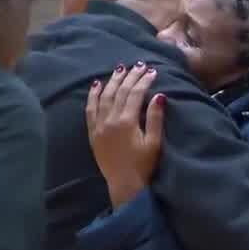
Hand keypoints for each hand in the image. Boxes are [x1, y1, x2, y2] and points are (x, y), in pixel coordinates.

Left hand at [85, 63, 164, 207]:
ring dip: (112, 81)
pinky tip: (97, 85)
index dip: (144, 81)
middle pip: (119, 92)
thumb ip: (155, 118)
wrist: (124, 184)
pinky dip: (93, 95)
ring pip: (104, 97)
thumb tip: (159, 95)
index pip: (135, 94)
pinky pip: (90, 109)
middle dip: (130, 77)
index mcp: (127, 122)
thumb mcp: (154, 142)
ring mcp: (99, 126)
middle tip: (138, 65)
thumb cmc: (143, 165)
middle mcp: (110, 120)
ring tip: (120, 69)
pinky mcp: (93, 132)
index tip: (152, 71)